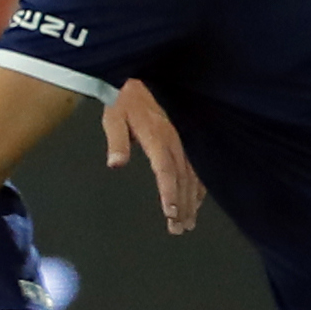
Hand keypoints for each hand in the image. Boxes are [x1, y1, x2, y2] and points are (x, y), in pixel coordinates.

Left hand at [102, 78, 201, 235]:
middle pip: (181, 178)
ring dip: (191, 200)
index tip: (171, 212)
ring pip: (191, 176)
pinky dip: (197, 186)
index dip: (169, 192)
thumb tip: (115, 163)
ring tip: (188, 223)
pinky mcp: (183, 140)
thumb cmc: (122, 101)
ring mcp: (181, 141)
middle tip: (179, 228)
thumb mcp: (113, 117)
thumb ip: (116, 141)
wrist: (137, 81)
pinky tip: (197, 200)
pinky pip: (195, 166)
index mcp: (157, 137)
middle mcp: (174, 141)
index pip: (166, 170)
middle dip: (182, 205)